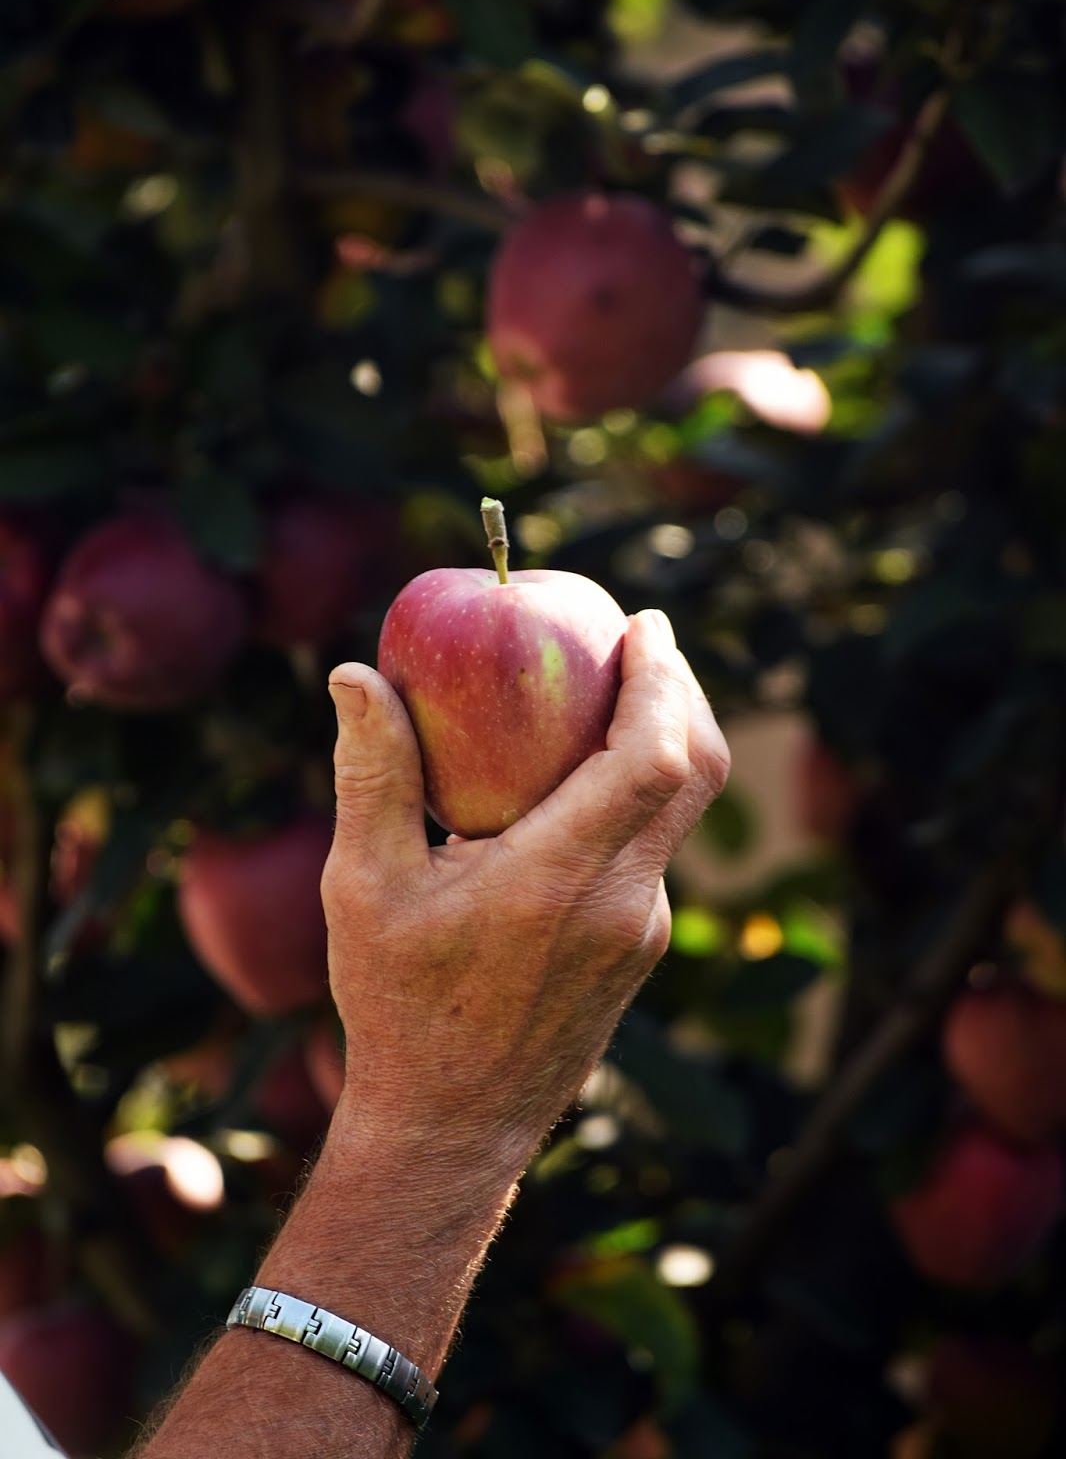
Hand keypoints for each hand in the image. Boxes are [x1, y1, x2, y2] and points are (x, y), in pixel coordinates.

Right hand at [322, 608, 728, 1178]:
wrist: (452, 1129)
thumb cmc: (398, 1008)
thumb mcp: (364, 889)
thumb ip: (372, 777)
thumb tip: (355, 676)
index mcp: (561, 879)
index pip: (654, 759)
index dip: (664, 683)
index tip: (646, 625)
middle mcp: (624, 903)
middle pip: (693, 773)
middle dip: (680, 693)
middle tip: (641, 640)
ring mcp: (644, 932)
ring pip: (679, 812)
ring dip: (661, 742)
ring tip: (609, 693)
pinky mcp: (640, 949)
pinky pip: (654, 849)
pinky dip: (636, 793)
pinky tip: (578, 780)